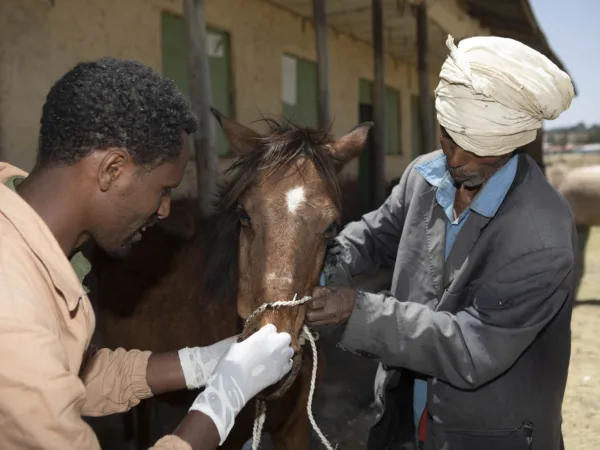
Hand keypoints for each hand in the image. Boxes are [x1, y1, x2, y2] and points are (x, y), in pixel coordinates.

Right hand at [189, 324, 293, 443]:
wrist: (233, 386)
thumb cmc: (229, 364)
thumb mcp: (236, 346)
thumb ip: (249, 341)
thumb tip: (253, 341)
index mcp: (261, 337)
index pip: (271, 327)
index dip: (266, 332)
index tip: (262, 337)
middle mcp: (274, 346)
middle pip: (286, 336)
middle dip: (279, 339)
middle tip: (270, 345)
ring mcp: (279, 360)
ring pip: (290, 350)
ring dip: (283, 351)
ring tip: (275, 356)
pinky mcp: (281, 373)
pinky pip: (289, 364)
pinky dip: (285, 363)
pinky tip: (277, 365)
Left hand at [306, 286, 356, 325]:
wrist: (358, 304)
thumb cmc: (345, 293)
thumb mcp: (333, 288)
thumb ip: (319, 290)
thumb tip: (309, 294)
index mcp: (329, 302)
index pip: (311, 304)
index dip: (308, 301)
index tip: (308, 299)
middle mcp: (328, 314)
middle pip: (309, 316)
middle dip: (306, 311)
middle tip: (308, 307)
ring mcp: (330, 321)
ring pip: (313, 323)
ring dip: (310, 317)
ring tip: (311, 311)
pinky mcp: (332, 324)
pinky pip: (319, 324)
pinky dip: (316, 320)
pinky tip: (317, 314)